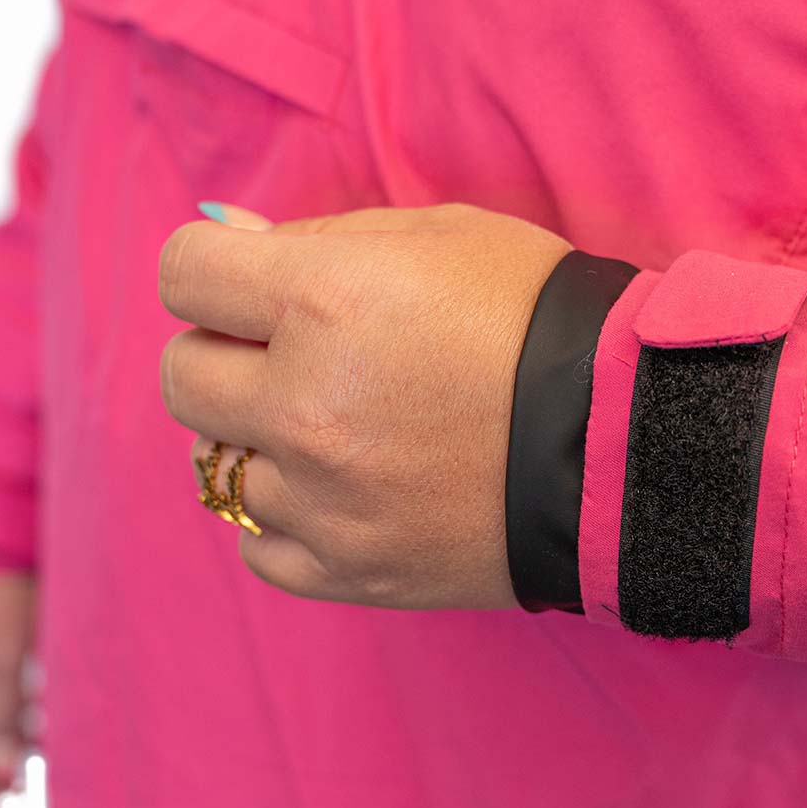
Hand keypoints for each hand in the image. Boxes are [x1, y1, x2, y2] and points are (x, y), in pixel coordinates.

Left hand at [159, 202, 571, 608]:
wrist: (623, 441)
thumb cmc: (538, 318)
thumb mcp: (440, 237)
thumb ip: (321, 236)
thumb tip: (233, 240)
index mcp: (325, 302)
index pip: (184, 273)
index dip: (212, 271)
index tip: (246, 285)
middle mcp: (306, 405)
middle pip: (183, 376)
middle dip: (225, 353)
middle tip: (290, 356)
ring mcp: (324, 500)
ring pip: (217, 465)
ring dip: (261, 438)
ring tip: (337, 430)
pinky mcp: (350, 571)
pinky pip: (260, 546)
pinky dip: (286, 516)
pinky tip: (338, 492)